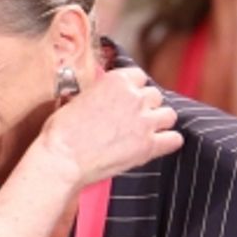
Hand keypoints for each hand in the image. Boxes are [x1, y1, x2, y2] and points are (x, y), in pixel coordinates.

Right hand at [36, 68, 180, 184]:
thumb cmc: (61, 132)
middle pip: (155, 96)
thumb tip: (105, 98)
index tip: (127, 100)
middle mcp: (135, 97)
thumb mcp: (78, 99)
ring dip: (159, 122)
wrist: (61, 159)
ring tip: (145, 132)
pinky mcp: (149, 146)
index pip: (139, 77)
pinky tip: (157, 145)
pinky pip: (175, 139)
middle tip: (131, 120)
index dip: (134, 90)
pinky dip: (168, 142)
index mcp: (116, 81)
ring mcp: (144, 122)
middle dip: (145, 107)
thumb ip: (100, 94)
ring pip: (169, 115)